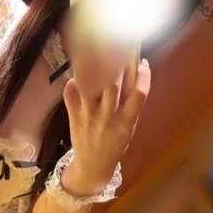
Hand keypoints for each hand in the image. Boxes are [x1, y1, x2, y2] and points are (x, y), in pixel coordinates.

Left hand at [63, 49, 150, 190]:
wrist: (93, 166)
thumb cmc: (115, 144)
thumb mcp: (129, 128)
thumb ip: (131, 104)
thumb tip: (134, 72)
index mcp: (126, 122)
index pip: (139, 94)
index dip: (143, 76)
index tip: (142, 62)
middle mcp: (108, 118)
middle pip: (112, 85)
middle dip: (115, 64)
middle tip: (114, 47)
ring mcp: (89, 116)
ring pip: (90, 86)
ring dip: (93, 68)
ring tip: (94, 53)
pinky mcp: (74, 117)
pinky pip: (70, 94)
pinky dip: (72, 83)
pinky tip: (76, 77)